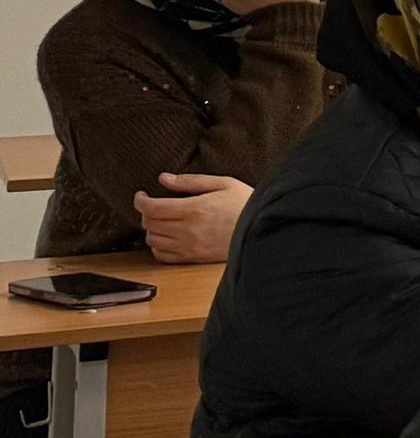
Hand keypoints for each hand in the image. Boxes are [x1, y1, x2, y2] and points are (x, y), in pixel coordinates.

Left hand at [134, 174, 248, 263]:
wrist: (262, 229)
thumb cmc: (245, 204)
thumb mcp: (223, 183)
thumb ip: (191, 181)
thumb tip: (164, 178)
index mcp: (194, 209)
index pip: (152, 207)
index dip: (140, 200)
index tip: (142, 195)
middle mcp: (188, 230)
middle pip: (149, 224)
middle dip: (146, 213)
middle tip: (153, 205)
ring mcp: (189, 246)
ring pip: (153, 240)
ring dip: (151, 229)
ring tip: (161, 220)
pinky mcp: (193, 258)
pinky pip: (162, 256)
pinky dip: (158, 246)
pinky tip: (166, 237)